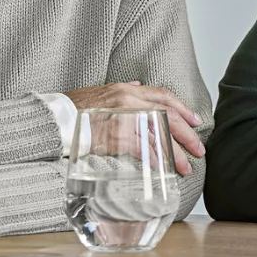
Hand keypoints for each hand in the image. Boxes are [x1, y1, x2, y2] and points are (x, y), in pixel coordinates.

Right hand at [66, 81, 204, 174]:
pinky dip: (155, 161)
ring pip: (159, 137)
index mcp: (128, 90)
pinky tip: (163, 171)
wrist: (56, 118)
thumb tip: (140, 85)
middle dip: (187, 136)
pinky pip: (143, 151)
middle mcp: (130, 102)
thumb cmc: (76, 106)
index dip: (183, 109)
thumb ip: (124, 90)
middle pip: (169, 118)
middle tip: (199, 150)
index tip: (196, 122)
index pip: (164, 97)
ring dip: (175, 155)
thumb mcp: (103, 91)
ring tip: (186, 168)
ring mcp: (125, 119)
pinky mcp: (117, 137)